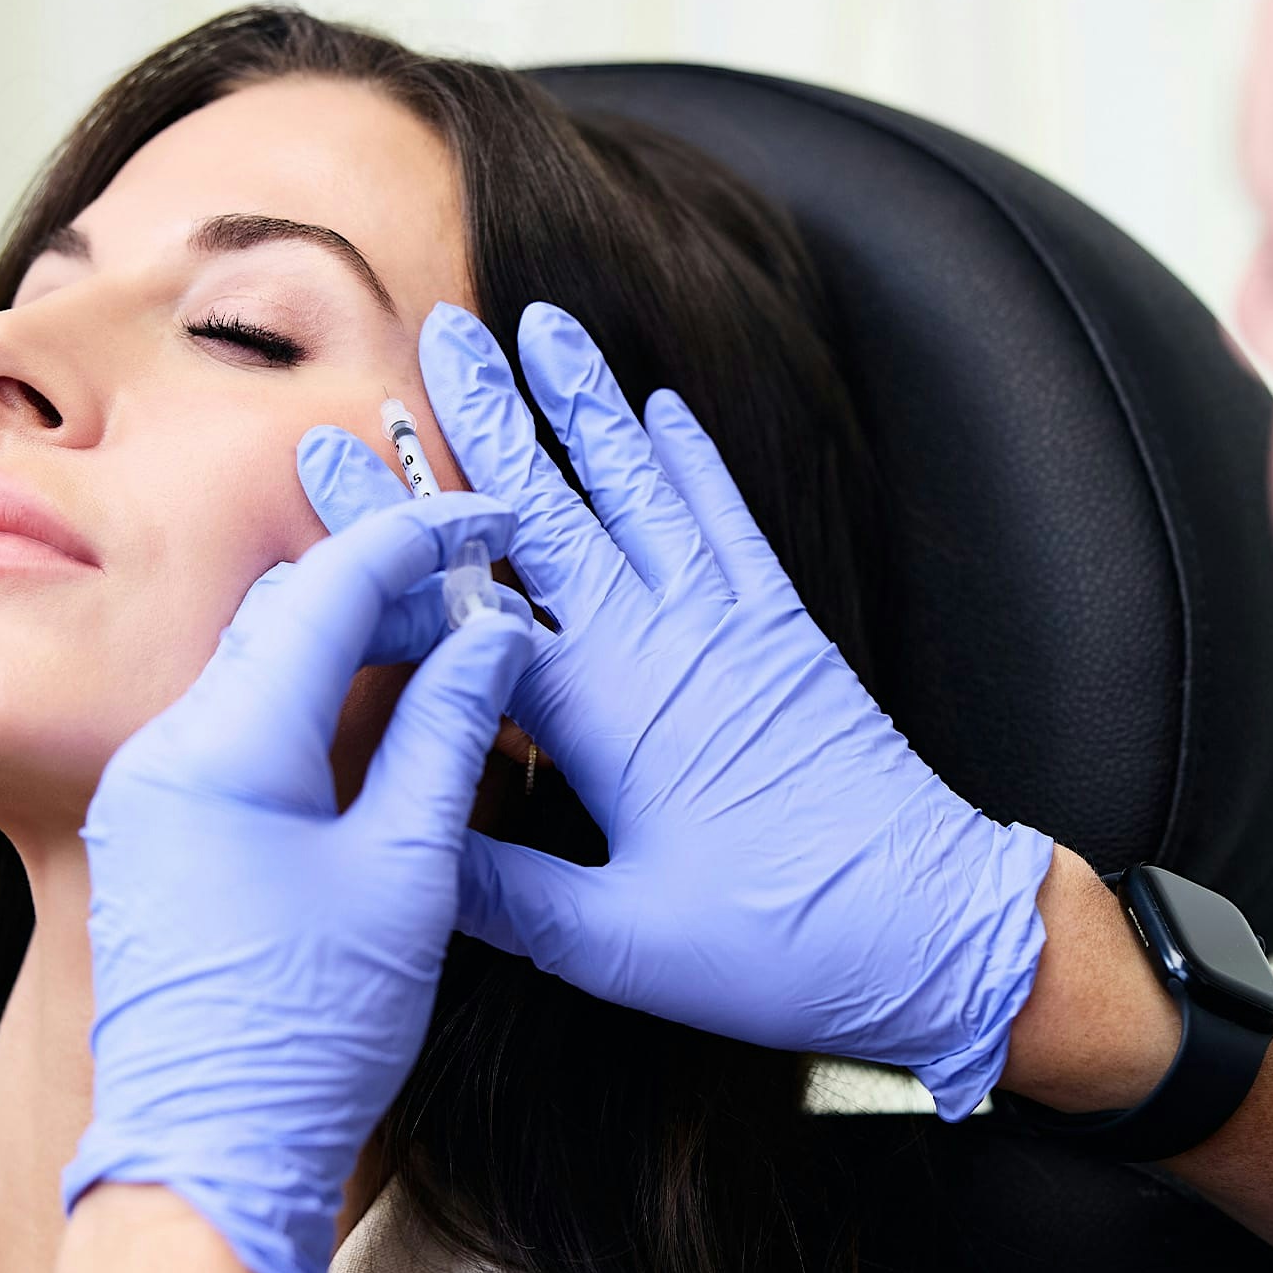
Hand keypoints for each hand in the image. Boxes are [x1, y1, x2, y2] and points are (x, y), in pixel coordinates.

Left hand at [59, 491, 533, 1272]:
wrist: (206, 1160)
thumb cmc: (310, 1028)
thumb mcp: (404, 870)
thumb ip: (444, 732)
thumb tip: (492, 636)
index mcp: (223, 745)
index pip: (327, 588)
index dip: (418, 536)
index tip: (490, 514)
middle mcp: (164, 747)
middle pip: (285, 615)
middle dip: (387, 589)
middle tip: (481, 597)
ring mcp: (149, 789)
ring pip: (259, 667)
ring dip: (349, 645)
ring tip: (443, 658)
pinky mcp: (155, 829)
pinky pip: (237, 725)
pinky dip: (310, 703)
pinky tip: (376, 724)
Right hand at [298, 300, 1056, 1121]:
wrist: (938, 932)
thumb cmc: (777, 947)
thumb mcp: (616, 947)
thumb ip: (500, 891)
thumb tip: (400, 841)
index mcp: (600, 713)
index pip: (467, 595)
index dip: (394, 524)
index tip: (334, 454)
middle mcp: (661, 644)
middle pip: (556, 508)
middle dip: (493, 414)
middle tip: (443, 331)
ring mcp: (731, 628)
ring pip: (644, 490)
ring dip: (591, 405)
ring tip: (547, 325)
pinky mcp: (786, 635)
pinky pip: (732, 525)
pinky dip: (698, 462)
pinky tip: (670, 410)